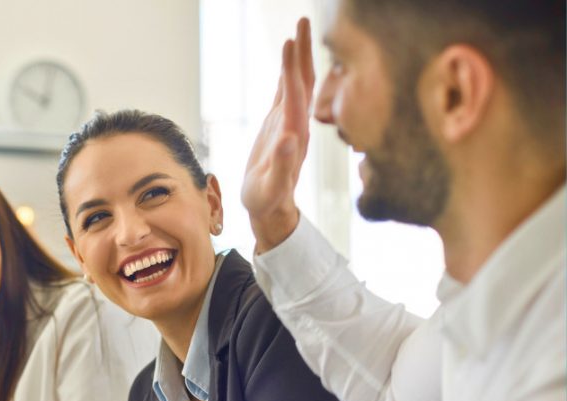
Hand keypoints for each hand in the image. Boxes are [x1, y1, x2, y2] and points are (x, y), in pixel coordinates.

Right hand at [241, 17, 314, 252]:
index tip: (289, 42)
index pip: (294, 94)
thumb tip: (289, 139)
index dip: (291, 68)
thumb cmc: (269, 201)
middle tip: (303, 19)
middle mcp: (296, 123)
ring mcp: (289, 122)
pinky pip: (286, 92)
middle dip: (302, 50)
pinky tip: (287, 60)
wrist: (272, 209)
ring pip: (296, 82)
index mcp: (294, 134)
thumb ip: (282, 166)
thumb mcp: (272, 188)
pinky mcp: (280, 125)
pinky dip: (287, 72)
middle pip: (302, 80)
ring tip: (298, 30)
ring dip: (298, 56)